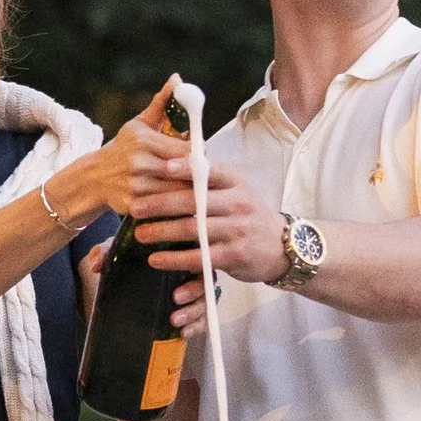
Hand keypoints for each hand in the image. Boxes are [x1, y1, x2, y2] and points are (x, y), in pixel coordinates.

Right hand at [91, 78, 191, 222]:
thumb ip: (162, 103)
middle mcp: (139, 162)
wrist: (94, 177)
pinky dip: (174, 209)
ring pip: (176, 193)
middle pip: (183, 173)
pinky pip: (163, 209)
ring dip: (190, 194)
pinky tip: (181, 207)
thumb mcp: (140, 124)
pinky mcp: (132, 205)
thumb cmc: (124, 148)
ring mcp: (135, 185)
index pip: (186, 150)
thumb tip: (177, 79)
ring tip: (200, 193)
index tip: (205, 159)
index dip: (200, 157)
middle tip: (208, 178)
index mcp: (144, 140)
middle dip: (197, 176)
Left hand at [136, 163, 290, 327]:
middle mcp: (238, 203)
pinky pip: (198, 257)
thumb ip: (210, 180)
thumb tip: (172, 161)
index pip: (211, 170)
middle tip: (135, 207)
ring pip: (193, 230)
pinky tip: (156, 259)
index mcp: (236, 183)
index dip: (187, 168)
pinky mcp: (234, 256)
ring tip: (140, 233)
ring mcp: (237, 230)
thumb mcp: (238, 190)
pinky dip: (174, 259)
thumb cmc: (250, 215)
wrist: (285, 247)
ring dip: (162, 232)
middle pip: (194, 201)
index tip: (163, 167)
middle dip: (160, 203)